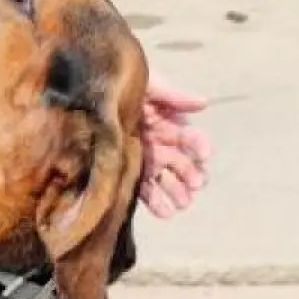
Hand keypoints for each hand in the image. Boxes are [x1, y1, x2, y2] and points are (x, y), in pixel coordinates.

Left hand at [138, 70, 210, 218]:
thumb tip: (204, 103)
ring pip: (167, 180)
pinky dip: (157, 202)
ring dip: (177, 192)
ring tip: (183, 204)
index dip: (200, 146)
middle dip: (191, 174)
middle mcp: (161, 144)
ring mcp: (147, 160)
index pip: (190, 137)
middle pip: (182, 162)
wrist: (93, 93)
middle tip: (196, 185)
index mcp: (169, 123)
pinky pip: (145, 189)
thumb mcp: (149, 85)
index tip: (205, 155)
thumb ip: (173, 96)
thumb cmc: (124, 84)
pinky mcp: (130, 172)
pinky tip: (167, 214)